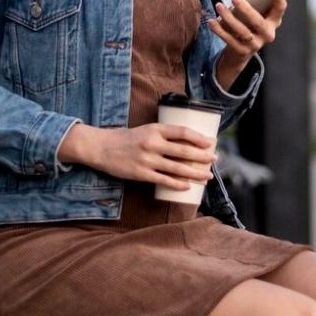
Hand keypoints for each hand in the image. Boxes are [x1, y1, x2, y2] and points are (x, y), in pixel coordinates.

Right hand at [59, 123, 215, 191]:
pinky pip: (164, 180)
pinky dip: (177, 184)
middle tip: (214, 160)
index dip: (198, 138)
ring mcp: (147, 159)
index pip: (182, 132)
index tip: (210, 142)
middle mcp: (152, 143)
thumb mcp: (145, 130)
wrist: (102, 147)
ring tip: (206, 176)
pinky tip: (187, 186)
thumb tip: (187, 144)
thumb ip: (163, 135)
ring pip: (177, 168)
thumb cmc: (126, 139)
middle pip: (184, 151)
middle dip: (202, 157)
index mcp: (155, 129)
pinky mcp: (141, 173)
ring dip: (195, 173)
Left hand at [210, 0, 287, 87]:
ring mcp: (255, 44)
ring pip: (242, 31)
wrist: (240, 53)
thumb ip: (253, 6)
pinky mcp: (242, 51)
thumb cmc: (248, 27)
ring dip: (229, 18)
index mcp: (273, 22)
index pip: (280, 9)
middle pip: (258, 22)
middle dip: (246, 10)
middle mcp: (267, 34)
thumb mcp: (255, 16)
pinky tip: (211, 21)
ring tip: (219, 6)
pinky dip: (219, 30)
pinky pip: (229, 40)